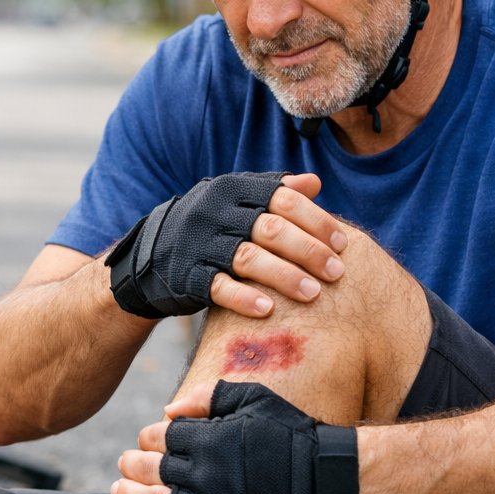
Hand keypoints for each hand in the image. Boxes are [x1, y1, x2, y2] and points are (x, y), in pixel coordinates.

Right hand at [105, 173, 347, 320]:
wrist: (151, 252)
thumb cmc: (210, 226)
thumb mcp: (235, 201)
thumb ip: (273, 191)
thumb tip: (316, 182)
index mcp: (233, 189)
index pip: (284, 199)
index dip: (317, 221)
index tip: (343, 244)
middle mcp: (216, 212)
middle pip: (271, 228)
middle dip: (309, 251)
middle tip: (337, 273)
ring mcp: (199, 244)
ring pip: (249, 258)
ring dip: (286, 277)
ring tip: (314, 295)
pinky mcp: (186, 275)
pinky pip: (219, 287)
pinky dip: (245, 298)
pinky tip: (270, 311)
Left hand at [111, 380, 358, 493]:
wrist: (326, 479)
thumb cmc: (291, 433)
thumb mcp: (253, 399)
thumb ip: (209, 397)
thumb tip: (169, 409)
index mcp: (209, 439)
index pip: (161, 437)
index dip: (149, 438)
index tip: (149, 441)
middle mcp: (205, 473)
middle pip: (151, 468)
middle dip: (132, 464)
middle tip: (125, 464)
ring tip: (117, 492)